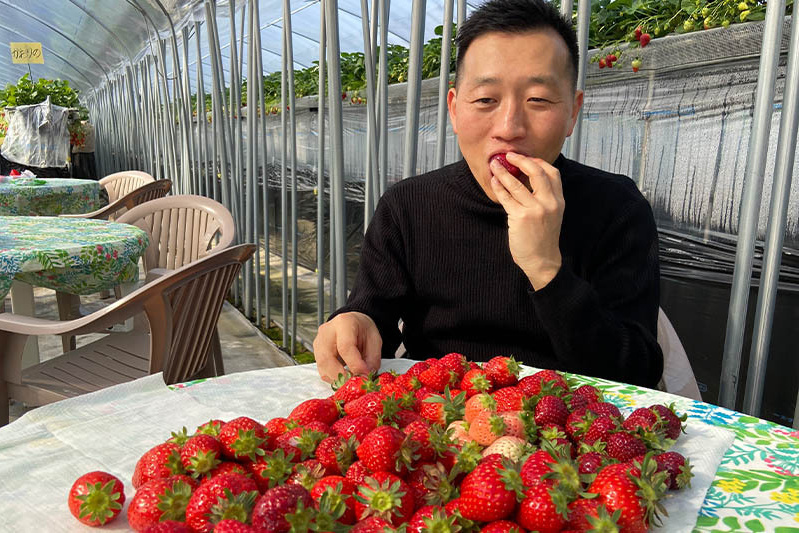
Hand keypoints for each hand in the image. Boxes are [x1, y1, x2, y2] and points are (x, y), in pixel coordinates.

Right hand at [312, 311, 382, 382]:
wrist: (352, 323)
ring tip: (352, 381)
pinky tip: (345, 376)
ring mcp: (318, 343)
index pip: (345, 347)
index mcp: (343, 323)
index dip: (355, 365)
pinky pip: (322, 371)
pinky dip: (334, 378)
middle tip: (356, 384)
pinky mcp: (316, 353)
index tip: (365, 376)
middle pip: (327, 359)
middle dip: (342, 376)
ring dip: (337, 379)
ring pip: (323, 367)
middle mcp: (326, 332)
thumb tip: (365, 376)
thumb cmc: (363, 330)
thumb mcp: (375, 340)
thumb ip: (372, 358)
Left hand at [490, 152, 563, 289]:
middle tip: (508, 155)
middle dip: (521, 160)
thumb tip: (525, 179)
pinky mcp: (520, 218)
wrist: (542, 261)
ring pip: (517, 183)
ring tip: (494, 165)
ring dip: (503, 172)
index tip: (525, 159)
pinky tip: (494, 182)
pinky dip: (498, 187)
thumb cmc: (543, 239)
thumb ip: (544, 198)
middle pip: (537, 171)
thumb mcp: (551, 215)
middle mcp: (549, 203)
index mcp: (558, 201)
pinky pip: (506, 197)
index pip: (552, 173)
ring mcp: (535, 210)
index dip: (538, 162)